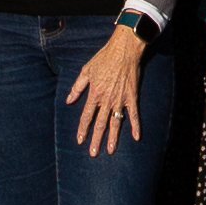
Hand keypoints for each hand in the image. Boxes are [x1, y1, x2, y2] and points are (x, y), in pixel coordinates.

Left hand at [70, 30, 149, 154]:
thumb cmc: (103, 58)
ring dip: (113, 138)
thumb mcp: (86, 71)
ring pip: (115, 123)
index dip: (83, 129)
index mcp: (94, 94)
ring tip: (110, 150)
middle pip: (100, 124)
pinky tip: (136, 138)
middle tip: (93, 153)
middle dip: (96, 139)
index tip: (80, 140)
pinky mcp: (132, 97)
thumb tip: (68, 101)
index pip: (86, 116)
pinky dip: (136, 126)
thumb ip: (77, 87)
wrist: (123, 51)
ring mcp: (120, 100)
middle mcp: (107, 100)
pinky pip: (134, 115)